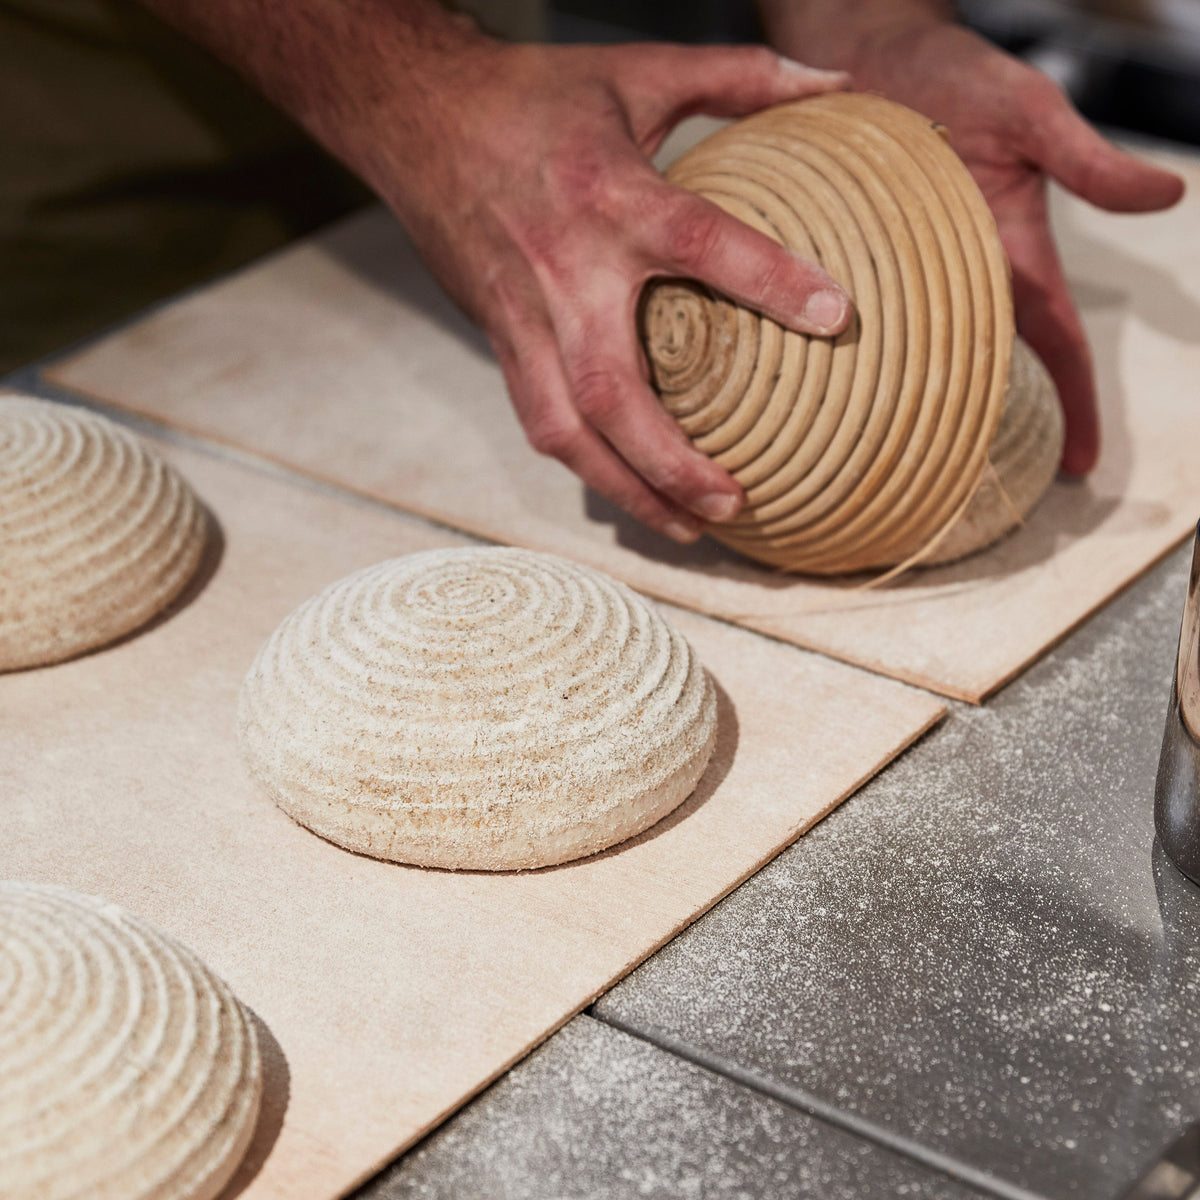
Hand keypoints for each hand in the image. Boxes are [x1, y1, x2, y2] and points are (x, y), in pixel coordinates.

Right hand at [341, 35, 852, 541]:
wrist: (415, 116)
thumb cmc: (533, 93)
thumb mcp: (637, 68)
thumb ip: (738, 75)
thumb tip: (835, 79)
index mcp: (608, 196)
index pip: (701, 243)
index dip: (769, 281)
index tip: (836, 318)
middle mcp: (563, 271)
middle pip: (614, 392)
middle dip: (673, 462)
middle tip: (736, 502)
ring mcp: (524, 317)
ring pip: (566, 430)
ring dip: (626, 490)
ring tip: (688, 527)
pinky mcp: (500, 338)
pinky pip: (539, 419)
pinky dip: (587, 465)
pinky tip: (629, 490)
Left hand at [765, 9, 1183, 474]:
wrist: (865, 48)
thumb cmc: (952, 71)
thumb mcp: (1027, 110)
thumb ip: (1085, 159)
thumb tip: (1168, 196)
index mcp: (1006, 254)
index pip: (1052, 342)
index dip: (1074, 404)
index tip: (1080, 468)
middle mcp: (951, 277)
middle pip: (977, 370)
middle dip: (983, 430)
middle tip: (968, 493)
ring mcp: (895, 275)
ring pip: (910, 360)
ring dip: (909, 412)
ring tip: (893, 473)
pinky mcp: (840, 263)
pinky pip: (840, 323)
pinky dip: (836, 363)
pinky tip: (815, 406)